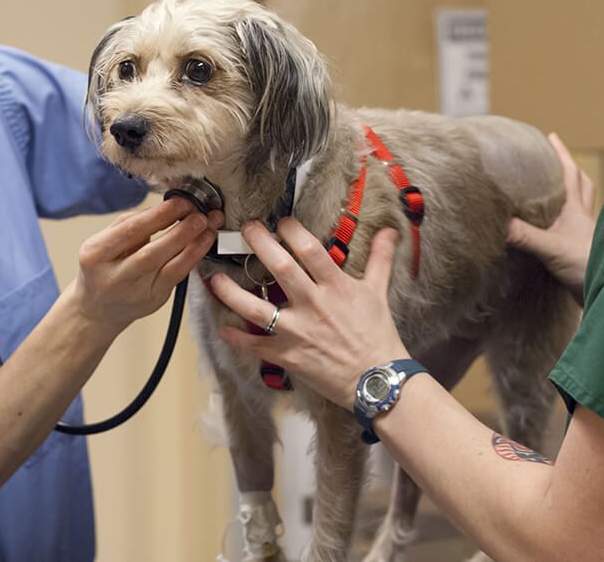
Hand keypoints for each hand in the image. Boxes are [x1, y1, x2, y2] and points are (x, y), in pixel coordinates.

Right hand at [72, 197, 221, 335]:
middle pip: (152, 253)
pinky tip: (202, 244)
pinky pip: (177, 278)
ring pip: (170, 268)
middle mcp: (114, 277)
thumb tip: (167, 206)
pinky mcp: (153, 302)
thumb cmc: (102, 268)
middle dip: (181, 232)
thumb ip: (131, 223)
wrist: (97, 308)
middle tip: (199, 215)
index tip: (180, 202)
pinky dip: (192, 258)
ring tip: (208, 228)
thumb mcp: (104, 241)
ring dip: (193, 246)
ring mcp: (135, 293)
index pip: (131, 231)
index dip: (160, 215)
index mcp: (95, 254)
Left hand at [209, 219, 407, 409]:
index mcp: (336, 287)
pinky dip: (236, 339)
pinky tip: (222, 329)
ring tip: (214, 278)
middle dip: (259, 244)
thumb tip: (389, 231)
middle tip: (244, 228)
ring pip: (256, 308)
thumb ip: (379, 259)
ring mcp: (297, 331)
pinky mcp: (288, 355)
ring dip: (231, 292)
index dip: (292, 231)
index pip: (310, 249)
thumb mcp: (379, 292)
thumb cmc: (377, 334)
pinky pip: (256, 345)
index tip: (281, 222)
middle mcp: (313, 305)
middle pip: (280, 268)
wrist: (377, 380)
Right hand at [506, 133, 594, 304]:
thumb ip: (524, 235)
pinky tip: (560, 225)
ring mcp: (587, 233)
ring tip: (559, 186)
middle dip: (569, 168)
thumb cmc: (585, 266)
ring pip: (583, 204)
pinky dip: (570, 218)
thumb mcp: (550, 248)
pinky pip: (578, 225)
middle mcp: (584, 217)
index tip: (551, 137)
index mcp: (576, 209)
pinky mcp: (585, 249)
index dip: (560, 154)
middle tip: (556, 158)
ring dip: (573, 191)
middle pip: (581, 184)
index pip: (570, 173)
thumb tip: (498, 223)